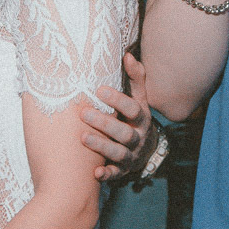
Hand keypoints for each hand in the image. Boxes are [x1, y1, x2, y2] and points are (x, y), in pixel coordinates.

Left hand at [86, 52, 152, 181]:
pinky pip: (116, 174)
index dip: (117, 100)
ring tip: (83, 137)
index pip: (132, 108)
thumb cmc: (135, 117)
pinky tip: (95, 173)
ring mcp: (131, 155)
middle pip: (124, 132)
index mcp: (141, 118)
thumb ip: (135, 77)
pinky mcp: (123, 170)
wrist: (146, 149)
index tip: (99, 90)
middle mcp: (138, 137)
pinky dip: (107, 174)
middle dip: (104, 123)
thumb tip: (127, 54)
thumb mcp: (139, 98)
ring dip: (101, 146)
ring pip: (119, 153)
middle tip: (83, 113)